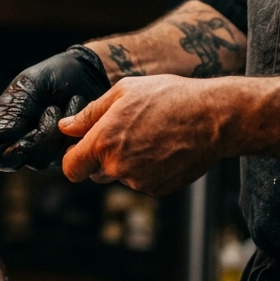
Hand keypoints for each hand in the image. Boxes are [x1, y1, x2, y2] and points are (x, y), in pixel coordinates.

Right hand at [0, 46, 111, 170]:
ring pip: (46, 159)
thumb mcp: (27, 85)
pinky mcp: (68, 153)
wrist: (86, 72)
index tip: (22, 142)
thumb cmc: (51, 76)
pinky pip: (69, 154)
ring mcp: (46, 152)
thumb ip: (12, 110)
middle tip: (52, 109)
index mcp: (4, 129)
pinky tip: (78, 112)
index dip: (6, 156)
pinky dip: (76, 132)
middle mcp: (22, 145)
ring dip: (58, 131)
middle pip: (23, 160)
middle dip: (40, 136)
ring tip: (67, 104)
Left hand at [58, 75, 235, 195]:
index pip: (70, 167)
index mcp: (103, 142)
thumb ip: (90, 113)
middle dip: (102, 157)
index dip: (72, 157)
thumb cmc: (169, 97)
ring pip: (121, 176)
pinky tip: (164, 148)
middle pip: (95, 172)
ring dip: (127, 162)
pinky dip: (148, 169)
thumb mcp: (124, 91)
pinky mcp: (159, 189)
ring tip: (151, 136)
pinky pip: (143, 182)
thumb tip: (66, 127)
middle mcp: (117, 167)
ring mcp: (139, 181)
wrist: (213, 118)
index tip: (80, 148)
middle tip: (125, 133)